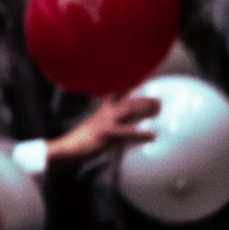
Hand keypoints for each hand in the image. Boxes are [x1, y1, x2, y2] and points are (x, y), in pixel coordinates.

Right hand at [45, 93, 159, 170]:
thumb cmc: (86, 140)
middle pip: (127, 101)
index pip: (118, 94)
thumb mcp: (99, 127)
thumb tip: (130, 124)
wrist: (70, 147)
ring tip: (158, 110)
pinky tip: (152, 135)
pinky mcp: (107, 133)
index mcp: (103, 110)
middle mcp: (105, 112)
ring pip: (127, 110)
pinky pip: (127, 132)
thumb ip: (113, 123)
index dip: (131, 88)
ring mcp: (105, 121)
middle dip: (143, 100)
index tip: (143, 82)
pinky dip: (141, 133)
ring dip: (144, 108)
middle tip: (159, 101)